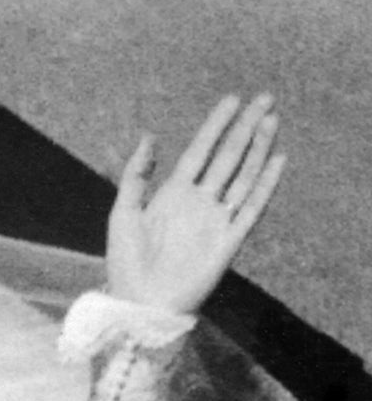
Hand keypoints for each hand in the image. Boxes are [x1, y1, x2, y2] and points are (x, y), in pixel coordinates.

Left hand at [105, 94, 284, 316]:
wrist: (140, 303)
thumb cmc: (126, 262)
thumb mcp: (123, 213)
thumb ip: (136, 175)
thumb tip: (150, 135)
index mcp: (172, 194)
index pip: (200, 151)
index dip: (216, 125)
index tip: (232, 100)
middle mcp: (199, 202)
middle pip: (228, 157)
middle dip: (246, 128)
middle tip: (264, 98)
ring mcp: (216, 220)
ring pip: (244, 176)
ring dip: (259, 148)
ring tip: (272, 120)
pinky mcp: (229, 240)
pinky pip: (252, 207)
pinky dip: (266, 184)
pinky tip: (277, 160)